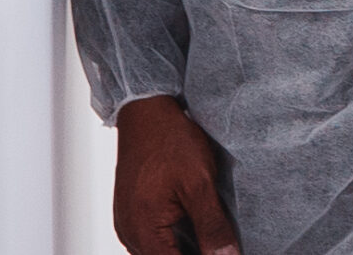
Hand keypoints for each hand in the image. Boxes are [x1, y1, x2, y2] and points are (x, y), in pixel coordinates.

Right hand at [115, 96, 239, 254]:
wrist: (146, 111)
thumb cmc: (169, 140)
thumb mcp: (199, 183)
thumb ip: (212, 227)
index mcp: (144, 231)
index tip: (224, 252)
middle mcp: (130, 233)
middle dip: (195, 251)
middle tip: (220, 243)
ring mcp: (128, 225)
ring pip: (159, 252)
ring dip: (185, 247)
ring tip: (210, 237)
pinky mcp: (131, 215)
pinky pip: (151, 240)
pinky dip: (172, 240)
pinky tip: (194, 228)